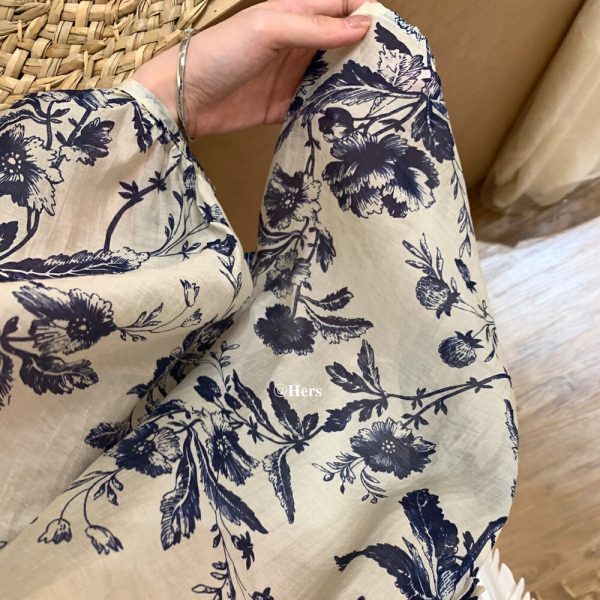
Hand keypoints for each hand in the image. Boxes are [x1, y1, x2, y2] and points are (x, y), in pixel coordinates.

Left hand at [132, 0, 373, 138]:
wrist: (184, 98)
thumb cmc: (222, 52)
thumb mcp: (270, 28)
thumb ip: (316, 27)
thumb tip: (365, 25)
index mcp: (296, 12)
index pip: (343, 6)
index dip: (369, 15)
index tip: (396, 36)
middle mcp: (299, 43)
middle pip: (343, 43)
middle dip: (368, 54)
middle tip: (398, 74)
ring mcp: (293, 76)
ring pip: (333, 76)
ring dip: (353, 85)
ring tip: (384, 99)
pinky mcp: (286, 106)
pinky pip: (316, 105)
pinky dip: (332, 110)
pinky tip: (352, 120)